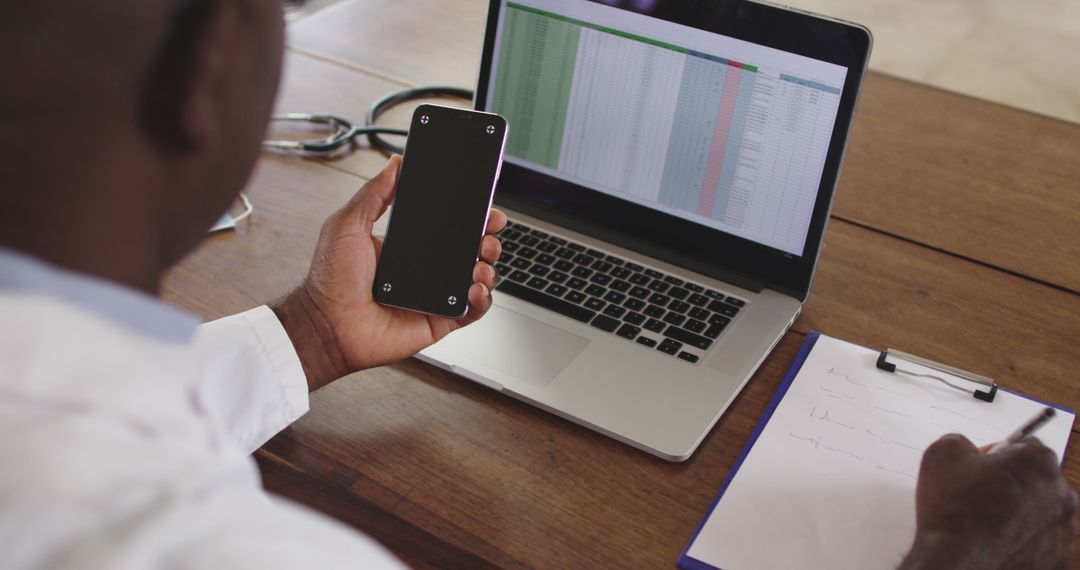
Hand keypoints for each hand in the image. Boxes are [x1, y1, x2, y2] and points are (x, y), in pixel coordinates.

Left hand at [272, 155, 505, 389]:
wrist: (326, 324)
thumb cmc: (330, 280)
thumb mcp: (347, 224)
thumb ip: (374, 192)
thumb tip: (394, 163)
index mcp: (409, 245)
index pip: (449, 226)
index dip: (470, 215)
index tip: (483, 204)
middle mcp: (426, 269)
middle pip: (471, 250)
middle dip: (488, 237)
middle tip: (489, 230)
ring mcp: (435, 296)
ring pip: (477, 278)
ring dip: (488, 266)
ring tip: (480, 261)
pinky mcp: (440, 320)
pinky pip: (472, 311)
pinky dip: (482, 299)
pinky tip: (474, 288)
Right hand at [900, 433, 1076, 569]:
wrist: (958, 565)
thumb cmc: (954, 511)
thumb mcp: (941, 453)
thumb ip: (960, 440)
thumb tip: (967, 448)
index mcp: (1038, 462)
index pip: (1024, 446)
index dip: (997, 454)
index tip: (979, 467)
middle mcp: (1061, 493)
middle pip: (1035, 478)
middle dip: (1012, 482)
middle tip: (979, 495)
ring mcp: (1063, 528)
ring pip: (1039, 510)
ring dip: (1018, 511)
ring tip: (984, 522)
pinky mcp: (1057, 556)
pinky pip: (1038, 539)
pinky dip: (1021, 538)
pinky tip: (995, 541)